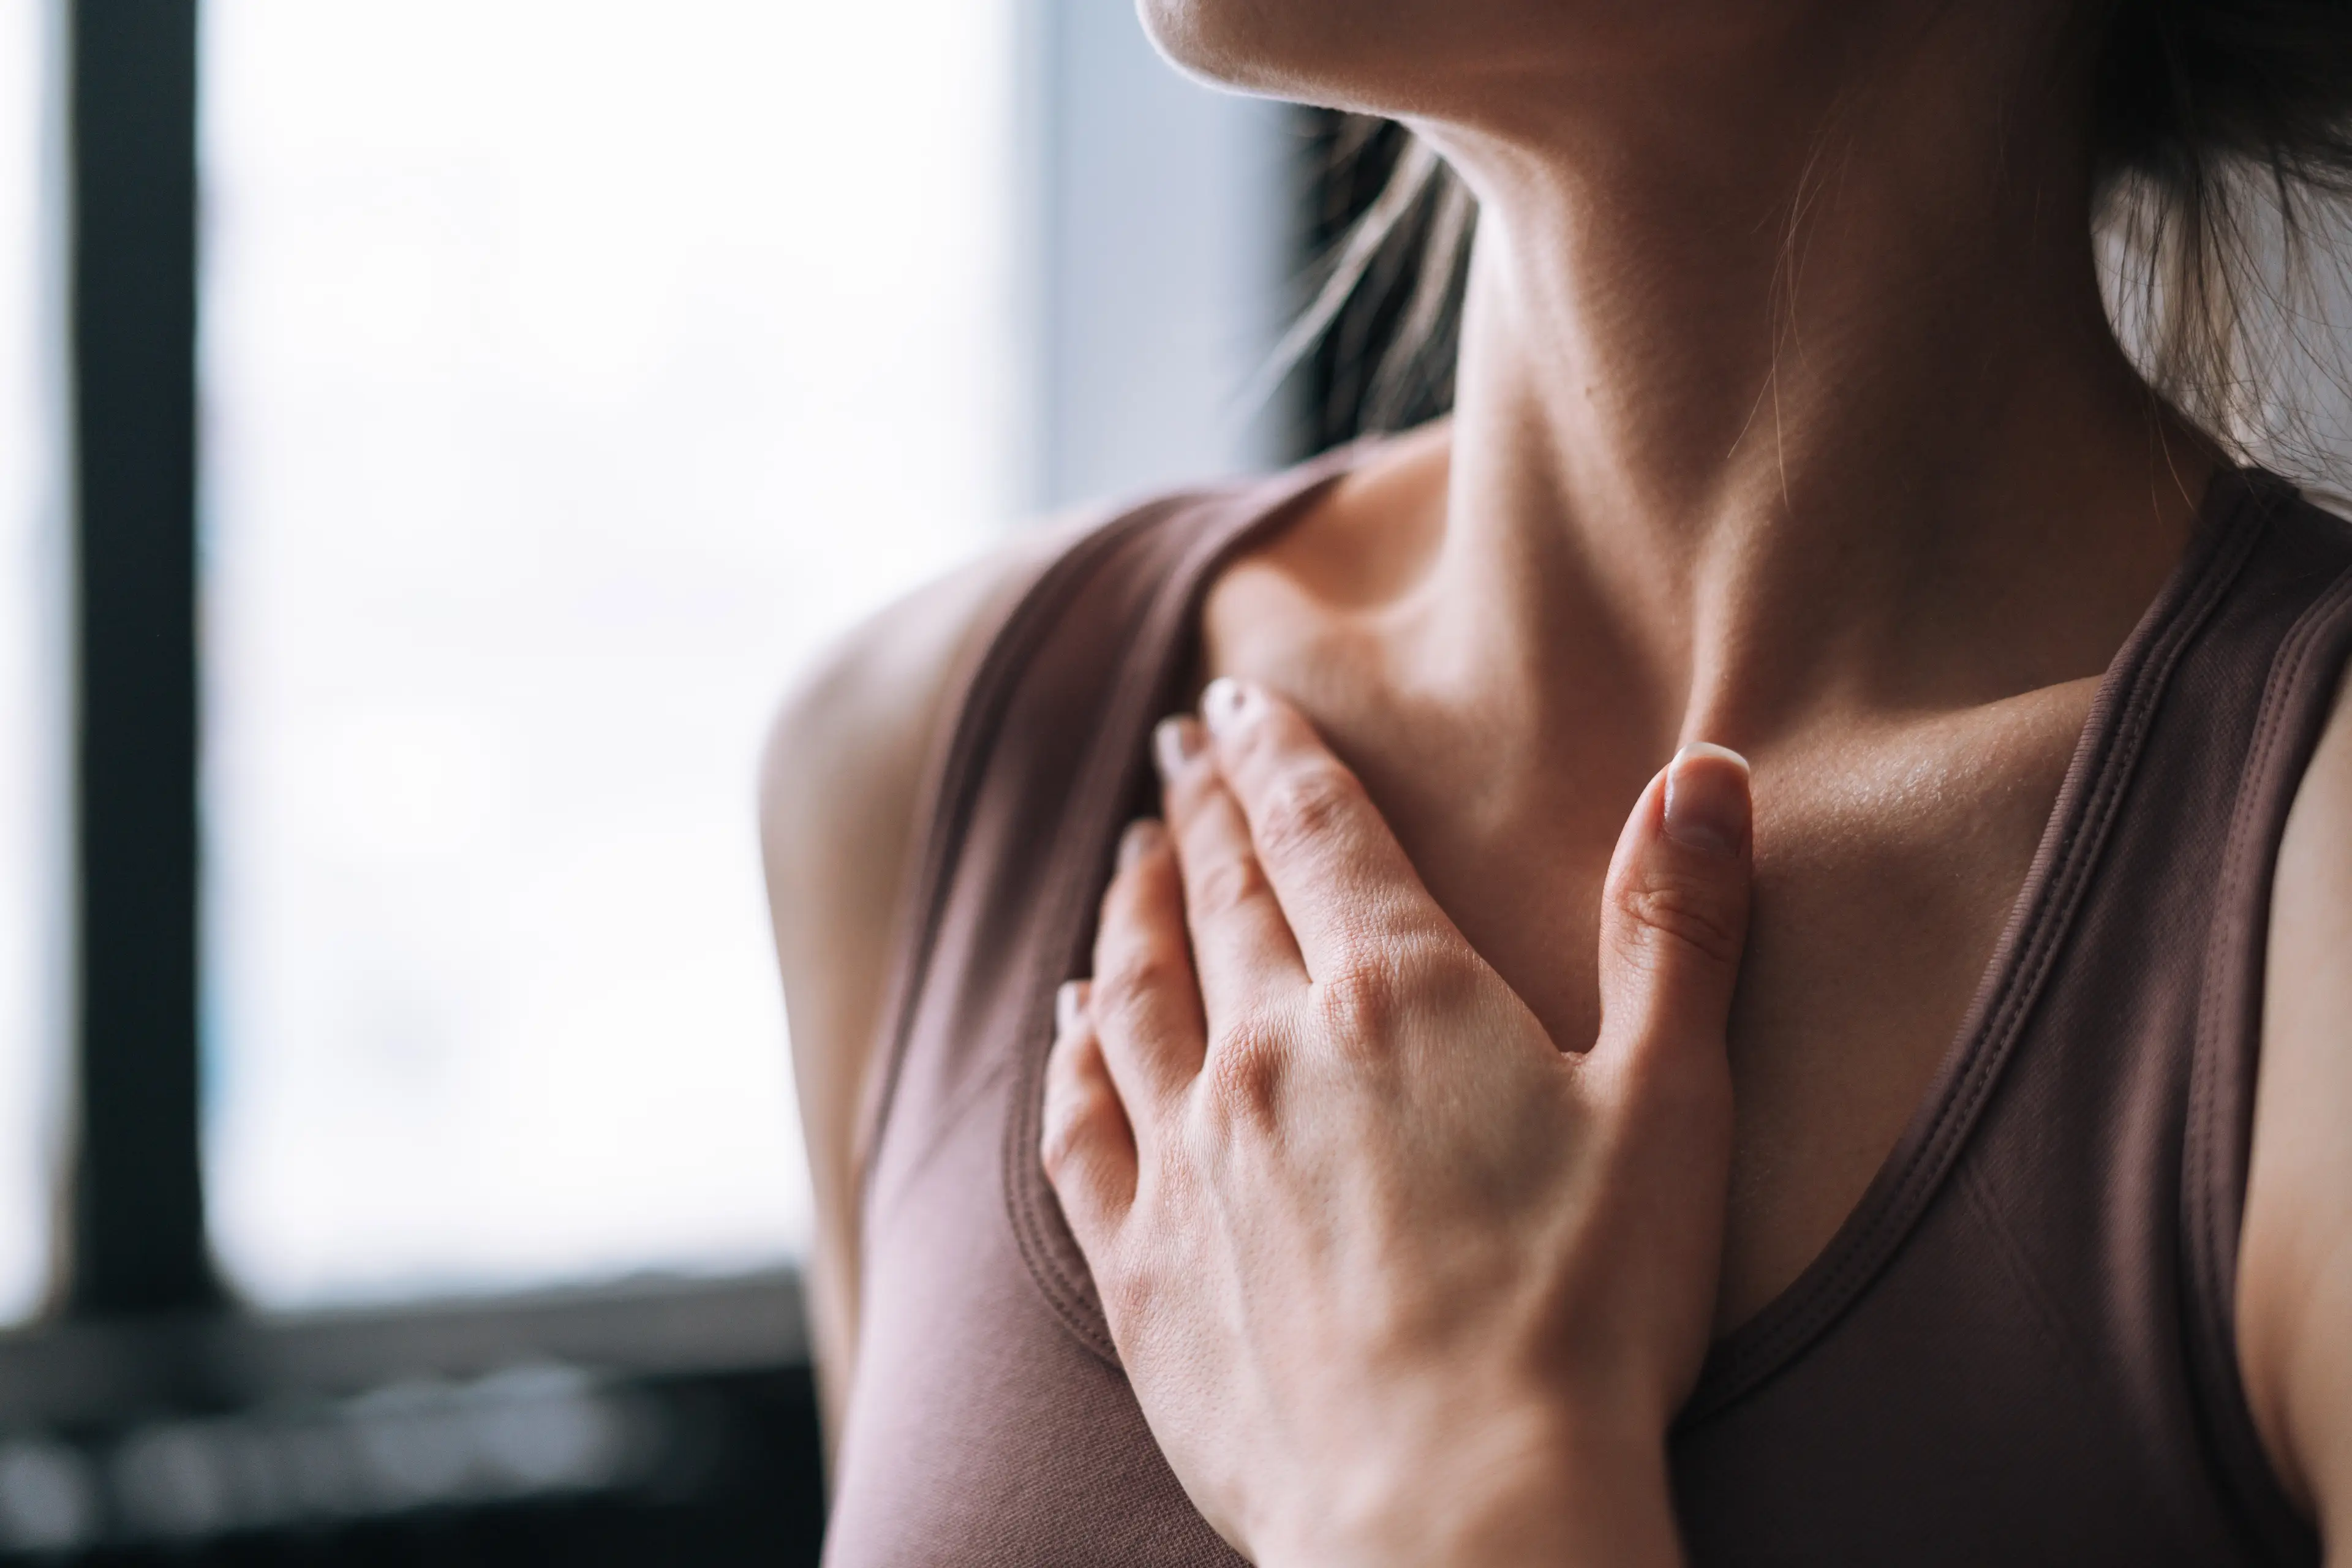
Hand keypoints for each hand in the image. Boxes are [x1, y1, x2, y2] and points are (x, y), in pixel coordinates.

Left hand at [1040, 677, 1753, 1567]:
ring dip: (1128, 904)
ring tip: (1124, 851)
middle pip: (1217, 891)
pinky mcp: (1143, 1264)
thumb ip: (1675, 927)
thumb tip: (1707, 769)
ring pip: (1135, 986)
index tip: (1234, 699)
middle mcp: (1266, 1051)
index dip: (1275, 752)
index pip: (1315, 829)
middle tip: (1175, 749)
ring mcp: (1188, 1156)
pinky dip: (1069, 1052)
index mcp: (1393, 997)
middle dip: (1198, 808)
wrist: (1458, 1510)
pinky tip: (1068, 1015)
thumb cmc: (1584, 1313)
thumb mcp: (1672, 1103)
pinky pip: (1079, 1123)